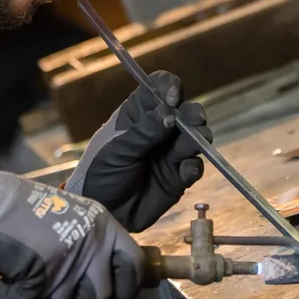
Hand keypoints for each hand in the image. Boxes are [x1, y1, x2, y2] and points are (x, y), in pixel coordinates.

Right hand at [0, 164, 145, 298]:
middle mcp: (92, 247)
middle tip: (69, 298)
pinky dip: (12, 295)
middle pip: (102, 295)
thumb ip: (94, 242)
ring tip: (32, 275)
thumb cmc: (25, 206)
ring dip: (48, 297)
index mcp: (104, 227)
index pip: (135, 266)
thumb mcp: (75, 214)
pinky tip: (5, 279)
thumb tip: (103, 278)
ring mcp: (68, 265)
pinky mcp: (42, 281)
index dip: (128, 290)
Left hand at [65, 72, 210, 232]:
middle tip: (194, 119)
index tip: (173, 97)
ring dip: (198, 137)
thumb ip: (144, 132)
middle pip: (185, 111)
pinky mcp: (179, 178)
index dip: (170, 87)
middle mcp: (159, 130)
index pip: (159, 88)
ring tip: (193, 144)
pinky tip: (185, 169)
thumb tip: (170, 113)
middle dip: (193, 113)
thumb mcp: (116, 150)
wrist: (101, 211)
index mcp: (138, 114)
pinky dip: (194, 166)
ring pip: (195, 137)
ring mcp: (170, 153)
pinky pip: (194, 167)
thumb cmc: (100, 173)